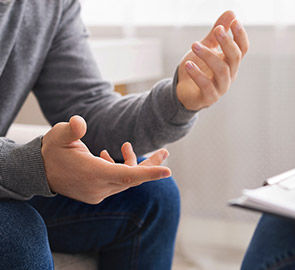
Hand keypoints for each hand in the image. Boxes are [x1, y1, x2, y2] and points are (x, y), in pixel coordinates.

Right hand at [41, 115, 170, 203]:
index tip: (168, 171)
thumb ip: (70, 130)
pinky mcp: (97, 193)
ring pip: (126, 180)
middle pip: (133, 178)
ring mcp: (98, 193)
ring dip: (134, 165)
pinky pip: (117, 182)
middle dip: (150, 165)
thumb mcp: (58, 135)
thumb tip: (78, 122)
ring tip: (128, 147)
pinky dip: (120, 169)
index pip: (127, 175)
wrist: (37, 173)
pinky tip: (110, 155)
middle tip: (165, 152)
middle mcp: (98, 187)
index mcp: (93, 173)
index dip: (148, 173)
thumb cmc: (50, 150)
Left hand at [176, 10, 248, 110]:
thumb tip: (231, 13)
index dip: (240, 36)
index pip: (242, 49)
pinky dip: (197, 75)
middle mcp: (229, 75)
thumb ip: (217, 33)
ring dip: (208, 56)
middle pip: (234, 58)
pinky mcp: (209, 97)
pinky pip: (206, 86)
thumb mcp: (206, 47)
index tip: (234, 21)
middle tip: (217, 30)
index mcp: (231, 62)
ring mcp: (221, 87)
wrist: (183, 91)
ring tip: (194, 45)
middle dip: (227, 43)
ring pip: (221, 71)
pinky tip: (188, 65)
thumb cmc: (198, 68)